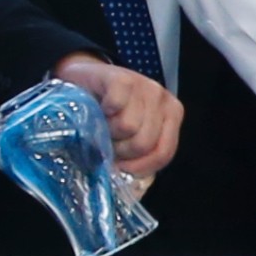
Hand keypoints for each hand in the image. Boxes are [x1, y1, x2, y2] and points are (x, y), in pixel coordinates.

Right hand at [53, 58, 181, 179]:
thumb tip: (130, 178)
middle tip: (107, 141)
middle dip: (119, 149)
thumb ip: (139, 152)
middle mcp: (162, 98)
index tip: (120, 167)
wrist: (84, 78)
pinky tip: (99, 107)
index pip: (163, 153)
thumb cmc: (106, 110)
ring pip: (128, 127)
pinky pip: (115, 106)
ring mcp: (144, 85)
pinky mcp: (122, 78)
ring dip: (107, 130)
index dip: (139, 166)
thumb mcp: (130, 133)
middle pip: (144, 143)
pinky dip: (101, 111)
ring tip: (102, 123)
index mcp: (172, 114)